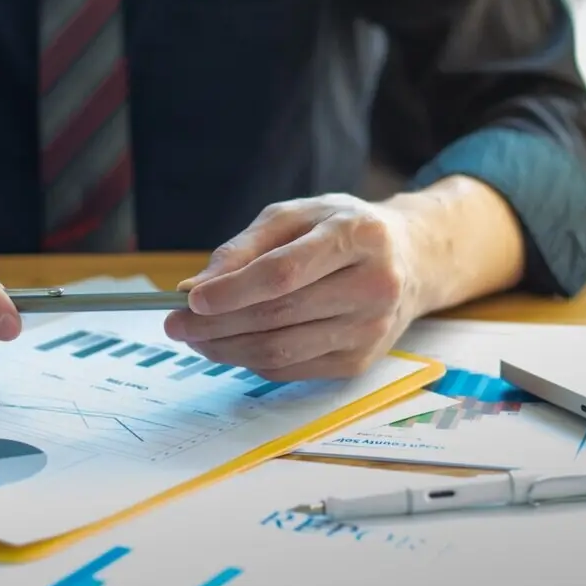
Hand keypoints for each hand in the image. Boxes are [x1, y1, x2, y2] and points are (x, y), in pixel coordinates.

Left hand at [162, 194, 429, 380]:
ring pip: (282, 350)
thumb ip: (247, 246)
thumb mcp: (298, 215)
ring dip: (227, 349)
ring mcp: (371, 328)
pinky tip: (231, 346)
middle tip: (175, 324)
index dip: (234, 290)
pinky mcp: (361, 361)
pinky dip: (252, 361)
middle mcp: (374, 285)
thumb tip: (197, 288)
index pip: (286, 272)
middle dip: (217, 324)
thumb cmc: (343, 230)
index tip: (191, 299)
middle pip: (279, 315)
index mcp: (359, 236)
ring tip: (195, 338)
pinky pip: (292, 369)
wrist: (410, 260)